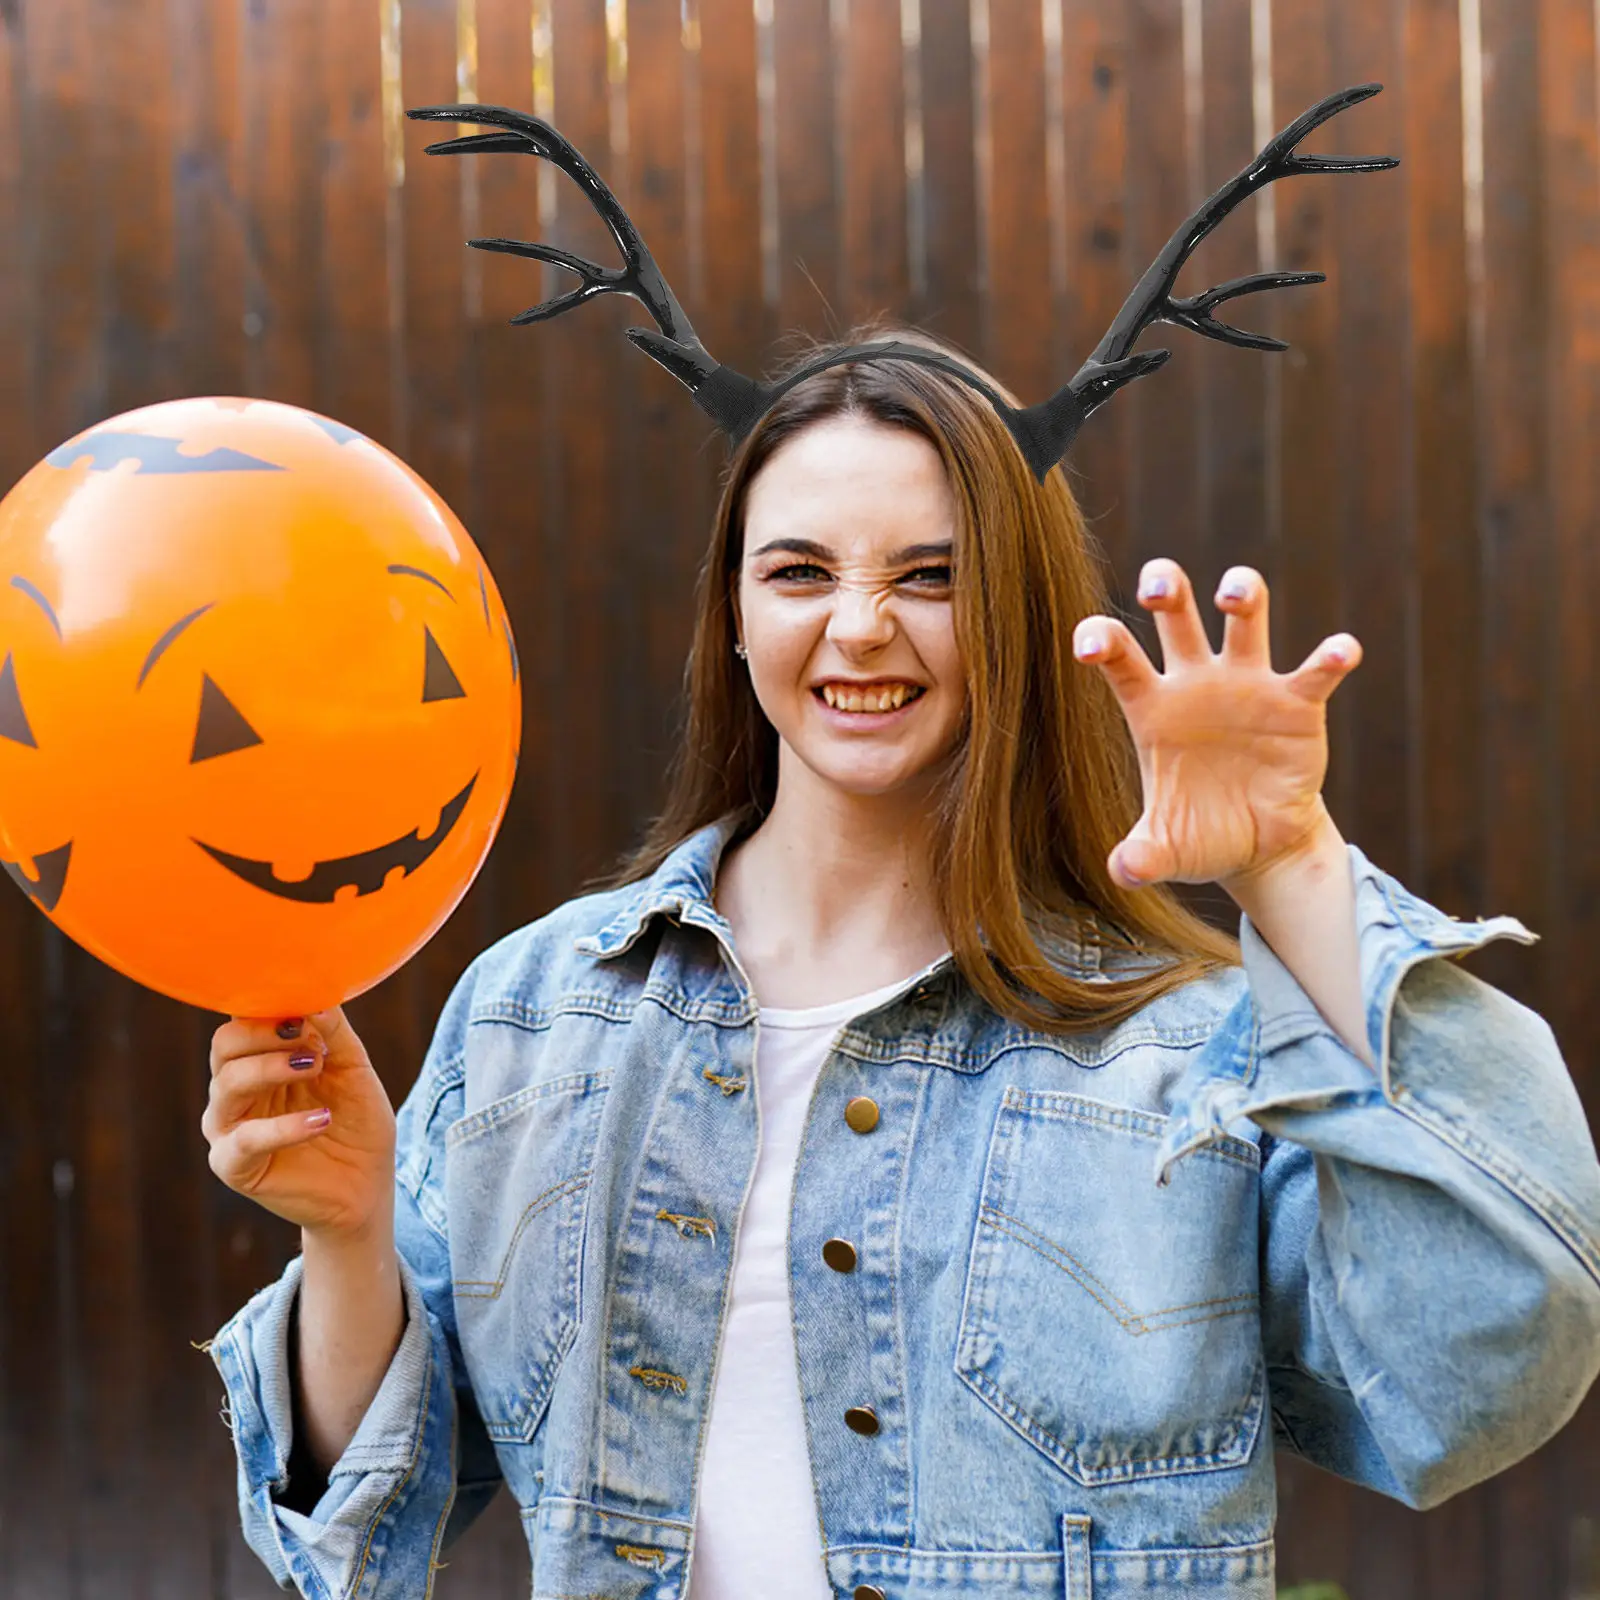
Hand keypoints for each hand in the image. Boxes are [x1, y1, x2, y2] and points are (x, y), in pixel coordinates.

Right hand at [201, 1007, 396, 1239]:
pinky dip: (283, 1127)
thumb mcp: (353, 1068)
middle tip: (309, 1038)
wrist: (366, 1185)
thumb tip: (316, 997)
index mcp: (259, 1059)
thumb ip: (333, 1033)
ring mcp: (229, 1127)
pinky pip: (244, 1139)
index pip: (242, 1019)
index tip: (305, 1004)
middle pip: (225, 1044)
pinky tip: (321, 1120)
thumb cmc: (356, 1121)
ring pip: (227, 1083)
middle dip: (266, 1033)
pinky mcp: (233, 1165)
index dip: (268, 1005)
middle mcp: (235, 1089)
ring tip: (317, 1067)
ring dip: (273, 1068)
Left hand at [1073, 559, 1359, 891]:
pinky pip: (1314, 671)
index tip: (1088, 643)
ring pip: (1245, 618)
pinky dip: (1331, 657)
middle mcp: (1196, 684)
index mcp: (1152, 710)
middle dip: (1166, 587)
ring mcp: (1248, 687)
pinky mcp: (1296, 703)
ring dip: (1242, 593)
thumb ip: (1142, 857)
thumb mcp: (1167, 850)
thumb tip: (1125, 871)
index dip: (1103, 641)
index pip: (1121, 661)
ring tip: (1233, 596)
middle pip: (1176, 616)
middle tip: (1158, 585)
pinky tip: (1339, 651)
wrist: (1259, 847)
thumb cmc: (1201, 836)